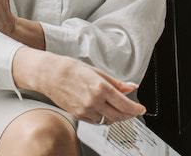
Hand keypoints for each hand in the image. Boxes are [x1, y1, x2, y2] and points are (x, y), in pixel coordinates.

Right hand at [15, 50, 145, 123]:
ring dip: (117, 117)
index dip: (135, 109)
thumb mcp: (97, 72)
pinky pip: (96, 121)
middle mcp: (94, 101)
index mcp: (100, 87)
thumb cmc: (71, 69)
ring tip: (120, 110)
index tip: (141, 108)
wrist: (50, 75)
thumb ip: (116, 83)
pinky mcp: (79, 115)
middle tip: (133, 111)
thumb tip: (131, 87)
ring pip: (108, 120)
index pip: (124, 104)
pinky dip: (103, 117)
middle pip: (118, 115)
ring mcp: (85, 110)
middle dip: (129, 115)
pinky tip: (105, 110)